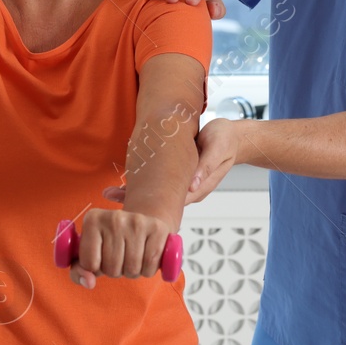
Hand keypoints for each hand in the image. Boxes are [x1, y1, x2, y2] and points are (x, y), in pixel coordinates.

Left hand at [66, 208, 176, 289]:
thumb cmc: (112, 243)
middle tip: (120, 258)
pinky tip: (146, 258)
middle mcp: (114, 217)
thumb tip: (89, 282)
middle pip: (111, 267)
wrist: (144, 223)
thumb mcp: (90, 252)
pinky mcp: (157, 228)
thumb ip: (79, 271)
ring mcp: (137, 221)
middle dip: (115, 271)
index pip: (89, 263)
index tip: (101, 257)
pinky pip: (150, 266)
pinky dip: (148, 270)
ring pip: (131, 268)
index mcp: (92, 219)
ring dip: (132, 272)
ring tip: (132, 258)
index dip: (96, 268)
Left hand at [101, 117, 242, 209]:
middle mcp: (188, 189)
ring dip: (135, 191)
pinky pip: (158, 182)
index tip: (132, 207)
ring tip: (110, 191)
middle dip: (134, 199)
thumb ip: (207, 165)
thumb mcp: (218, 148)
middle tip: (110, 195)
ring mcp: (183, 184)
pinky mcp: (179, 175)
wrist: (234, 137)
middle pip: (158, 202)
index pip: (171, 203)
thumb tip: (193, 183)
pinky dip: (142, 182)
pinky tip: (126, 181)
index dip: (151, 206)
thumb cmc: (226, 140)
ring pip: (156, 193)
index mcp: (198, 187)